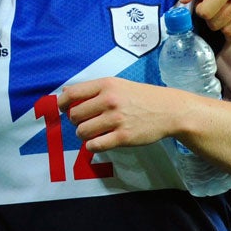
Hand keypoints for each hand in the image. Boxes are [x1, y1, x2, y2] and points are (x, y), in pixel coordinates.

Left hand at [58, 77, 182, 151]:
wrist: (168, 110)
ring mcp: (116, 119)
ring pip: (82, 131)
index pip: (72, 94)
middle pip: (75, 115)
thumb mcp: (117, 84)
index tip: (62, 109)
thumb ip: (93, 89)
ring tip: (91, 132)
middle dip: (75, 121)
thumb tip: (65, 94)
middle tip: (84, 122)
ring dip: (83, 134)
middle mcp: (109, 100)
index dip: (61, 103)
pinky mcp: (123, 137)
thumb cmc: (140, 96)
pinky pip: (95, 145)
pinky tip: (97, 142)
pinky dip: (92, 146)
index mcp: (106, 85)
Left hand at [179, 0, 230, 39]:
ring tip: (220, 12)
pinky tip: (228, 22)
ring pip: (229, 31)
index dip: (199, 9)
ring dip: (220, 26)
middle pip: (216, 23)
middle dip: (208, 17)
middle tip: (211, 5)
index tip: (202, 1)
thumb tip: (183, 1)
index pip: (206, 12)